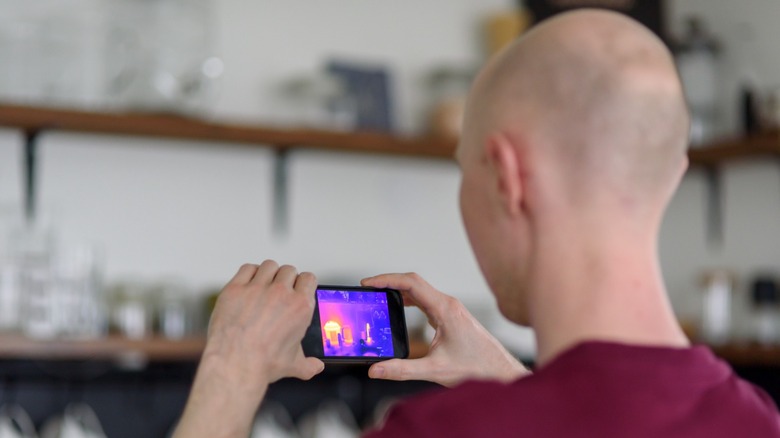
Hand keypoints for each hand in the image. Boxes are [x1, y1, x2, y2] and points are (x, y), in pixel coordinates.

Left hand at [204, 260, 323, 385]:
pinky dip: (249, 273)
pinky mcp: (235, 289)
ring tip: (264, 284)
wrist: (234, 363)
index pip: (309, 278)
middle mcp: (281, 293)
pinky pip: (247, 269)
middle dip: (286, 278)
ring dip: (269, 273)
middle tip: (279, 290)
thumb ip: (308, 365)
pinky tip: (248, 283)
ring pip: (269, 266)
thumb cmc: (263, 363)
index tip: (299, 287)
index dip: (303, 282)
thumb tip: (316, 367)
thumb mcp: (293, 365)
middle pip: (289, 270)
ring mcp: (257, 288)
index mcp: (300, 306)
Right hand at [361, 273, 528, 387]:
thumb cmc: (476, 368)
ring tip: (380, 296)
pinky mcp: (451, 316)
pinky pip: (426, 301)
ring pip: (420, 291)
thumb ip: (402, 370)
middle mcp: (448, 304)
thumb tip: (376, 370)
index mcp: (445, 309)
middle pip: (414, 283)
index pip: (412, 283)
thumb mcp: (434, 370)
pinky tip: (400, 308)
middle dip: (389, 283)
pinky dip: (410, 300)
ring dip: (399, 291)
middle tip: (368, 288)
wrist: (500, 372)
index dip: (387, 280)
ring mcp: (450, 309)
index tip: (369, 283)